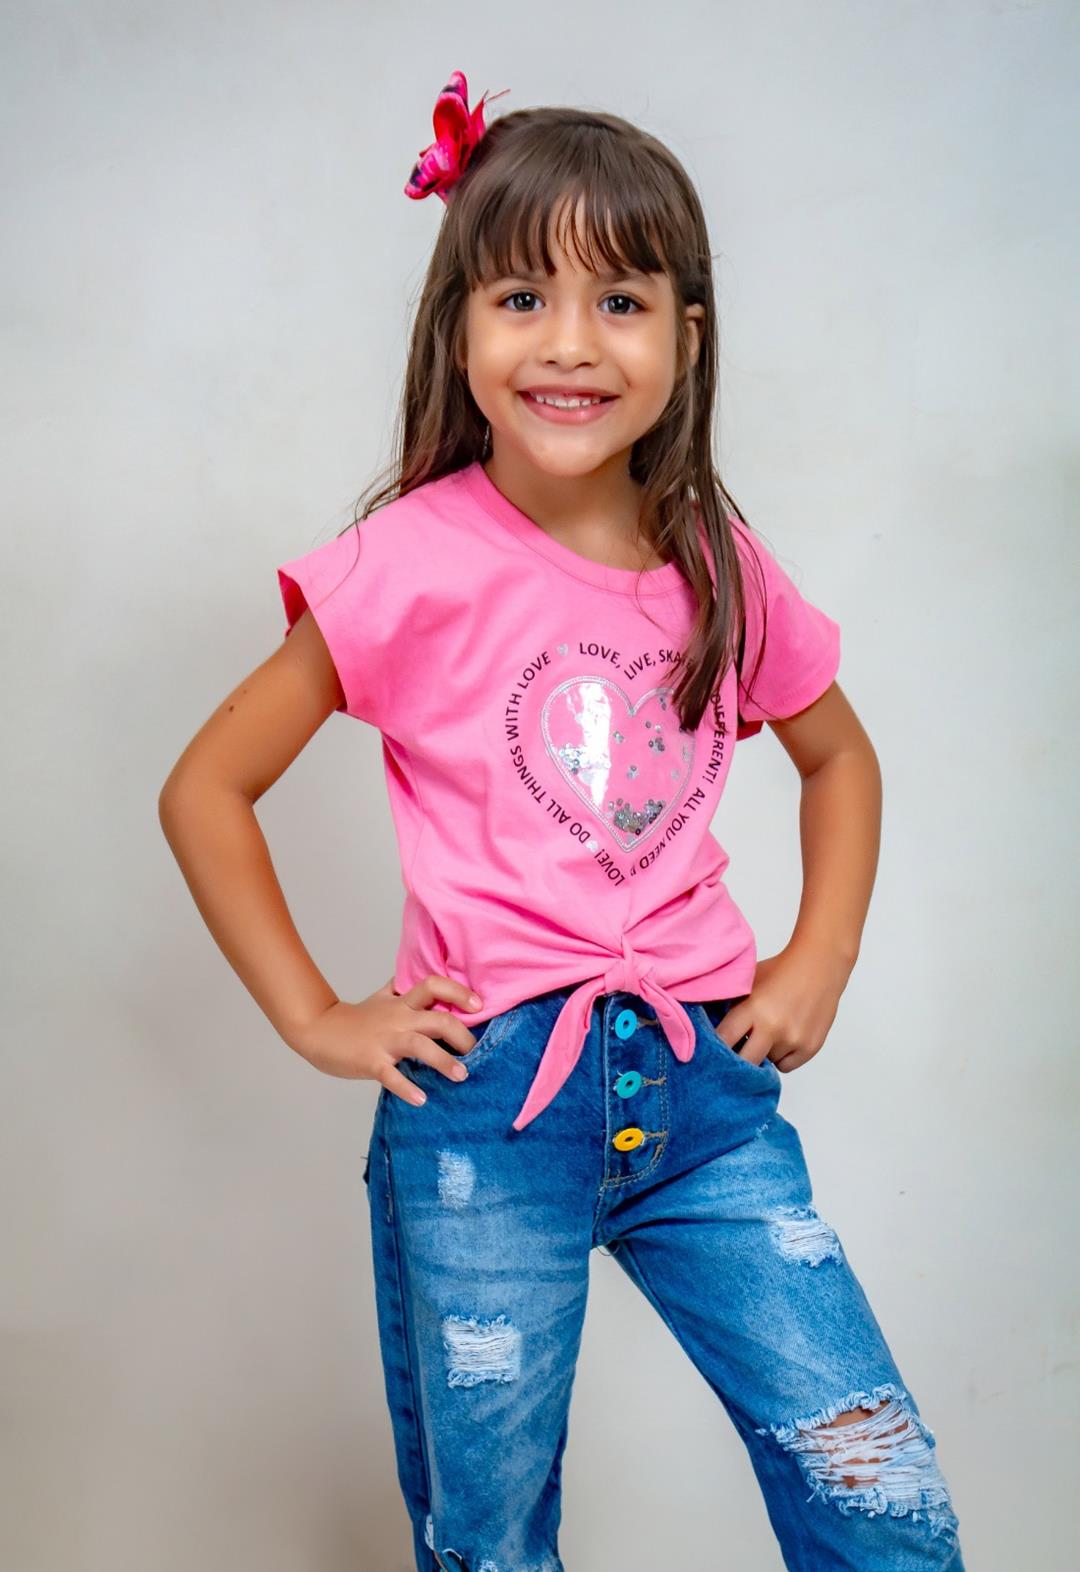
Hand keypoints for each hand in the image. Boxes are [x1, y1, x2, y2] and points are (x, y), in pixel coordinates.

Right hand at [291, 974, 483, 1105]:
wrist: (318, 1030)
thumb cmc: (354, 1018)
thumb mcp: (380, 998)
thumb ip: (400, 989)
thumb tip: (414, 977)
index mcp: (401, 1003)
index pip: (434, 986)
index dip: (458, 992)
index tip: (478, 1005)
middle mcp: (397, 1018)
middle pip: (437, 1019)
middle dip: (462, 1035)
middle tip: (475, 1051)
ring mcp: (384, 1040)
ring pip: (420, 1046)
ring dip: (443, 1061)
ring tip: (461, 1075)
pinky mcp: (371, 1061)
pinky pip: (391, 1075)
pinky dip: (407, 1088)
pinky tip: (421, 1099)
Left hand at [712, 942, 851, 1072]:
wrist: (819, 965)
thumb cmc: (780, 970)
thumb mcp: (749, 982)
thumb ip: (731, 1006)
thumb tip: (709, 1028)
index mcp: (754, 1008)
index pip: (724, 1039)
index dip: (715, 1046)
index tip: (711, 1049)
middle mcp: (774, 1027)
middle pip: (746, 1062)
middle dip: (738, 1059)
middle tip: (736, 1050)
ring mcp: (794, 1039)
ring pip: (767, 1063)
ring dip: (764, 1053)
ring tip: (769, 1032)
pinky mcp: (810, 1047)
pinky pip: (786, 1065)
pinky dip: (782, 1056)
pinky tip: (785, 1036)